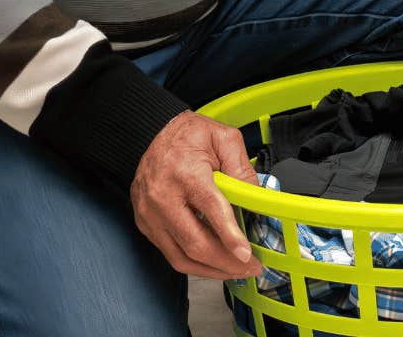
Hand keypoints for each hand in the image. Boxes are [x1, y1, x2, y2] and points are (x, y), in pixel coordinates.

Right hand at [130, 111, 259, 279]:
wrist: (154, 132)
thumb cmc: (190, 135)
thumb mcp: (225, 138)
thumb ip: (242, 169)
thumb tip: (257, 199)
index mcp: (186, 173)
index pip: (210, 210)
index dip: (230, 236)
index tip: (246, 254)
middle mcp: (163, 197)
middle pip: (195, 242)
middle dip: (226, 262)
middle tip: (250, 267)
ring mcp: (150, 213)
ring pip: (180, 256)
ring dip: (211, 270)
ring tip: (235, 271)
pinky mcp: (145, 223)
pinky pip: (170, 253)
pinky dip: (194, 263)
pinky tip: (213, 262)